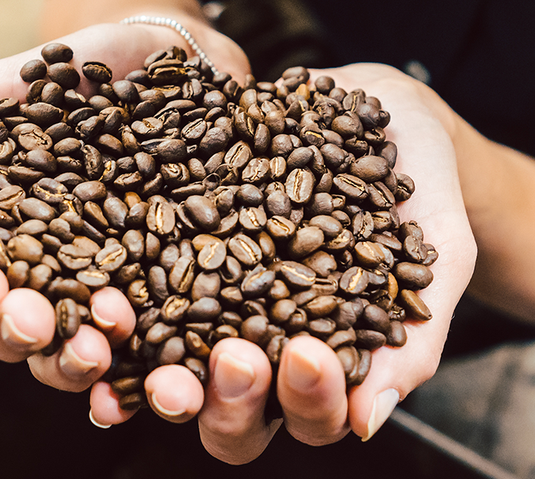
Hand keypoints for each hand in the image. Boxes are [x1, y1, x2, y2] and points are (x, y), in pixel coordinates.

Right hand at [0, 20, 248, 383]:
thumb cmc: (75, 70)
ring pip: (71, 354)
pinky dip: (141, 373)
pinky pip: (149, 352)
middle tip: (38, 322)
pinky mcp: (169, 297)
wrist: (172, 53)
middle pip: (9, 332)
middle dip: (17, 334)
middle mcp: (44, 275)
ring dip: (73, 362)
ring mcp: (106, 290)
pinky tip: (146, 374)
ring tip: (101, 345)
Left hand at [91, 63, 476, 462]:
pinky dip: (107, 307)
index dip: (306, 401)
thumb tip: (366, 425)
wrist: (375, 109)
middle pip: (226, 418)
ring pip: (166, 371)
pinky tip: (96, 299)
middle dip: (228, 399)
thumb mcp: (438, 250)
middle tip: (235, 355)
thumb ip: (414, 335)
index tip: (308, 352)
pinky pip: (124, 295)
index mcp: (321, 367)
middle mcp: (254, 354)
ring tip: (161, 345)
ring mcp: (200, 310)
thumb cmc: (420, 187)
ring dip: (156, 372)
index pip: (308, 418)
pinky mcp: (158, 258)